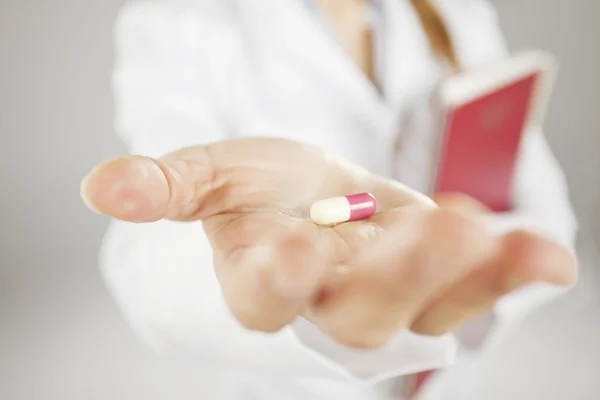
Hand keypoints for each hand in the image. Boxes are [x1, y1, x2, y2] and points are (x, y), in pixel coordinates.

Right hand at [81, 138, 576, 347]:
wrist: (314, 207)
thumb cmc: (262, 195)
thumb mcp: (214, 176)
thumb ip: (166, 186)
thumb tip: (102, 187)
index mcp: (266, 280)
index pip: (267, 295)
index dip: (278, 278)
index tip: (294, 249)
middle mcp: (330, 300)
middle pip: (362, 307)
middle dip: (394, 274)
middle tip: (429, 231)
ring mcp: (392, 293)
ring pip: (430, 304)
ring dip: (465, 275)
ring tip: (495, 237)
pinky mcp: (438, 276)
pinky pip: (479, 285)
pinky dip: (514, 271)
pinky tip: (546, 256)